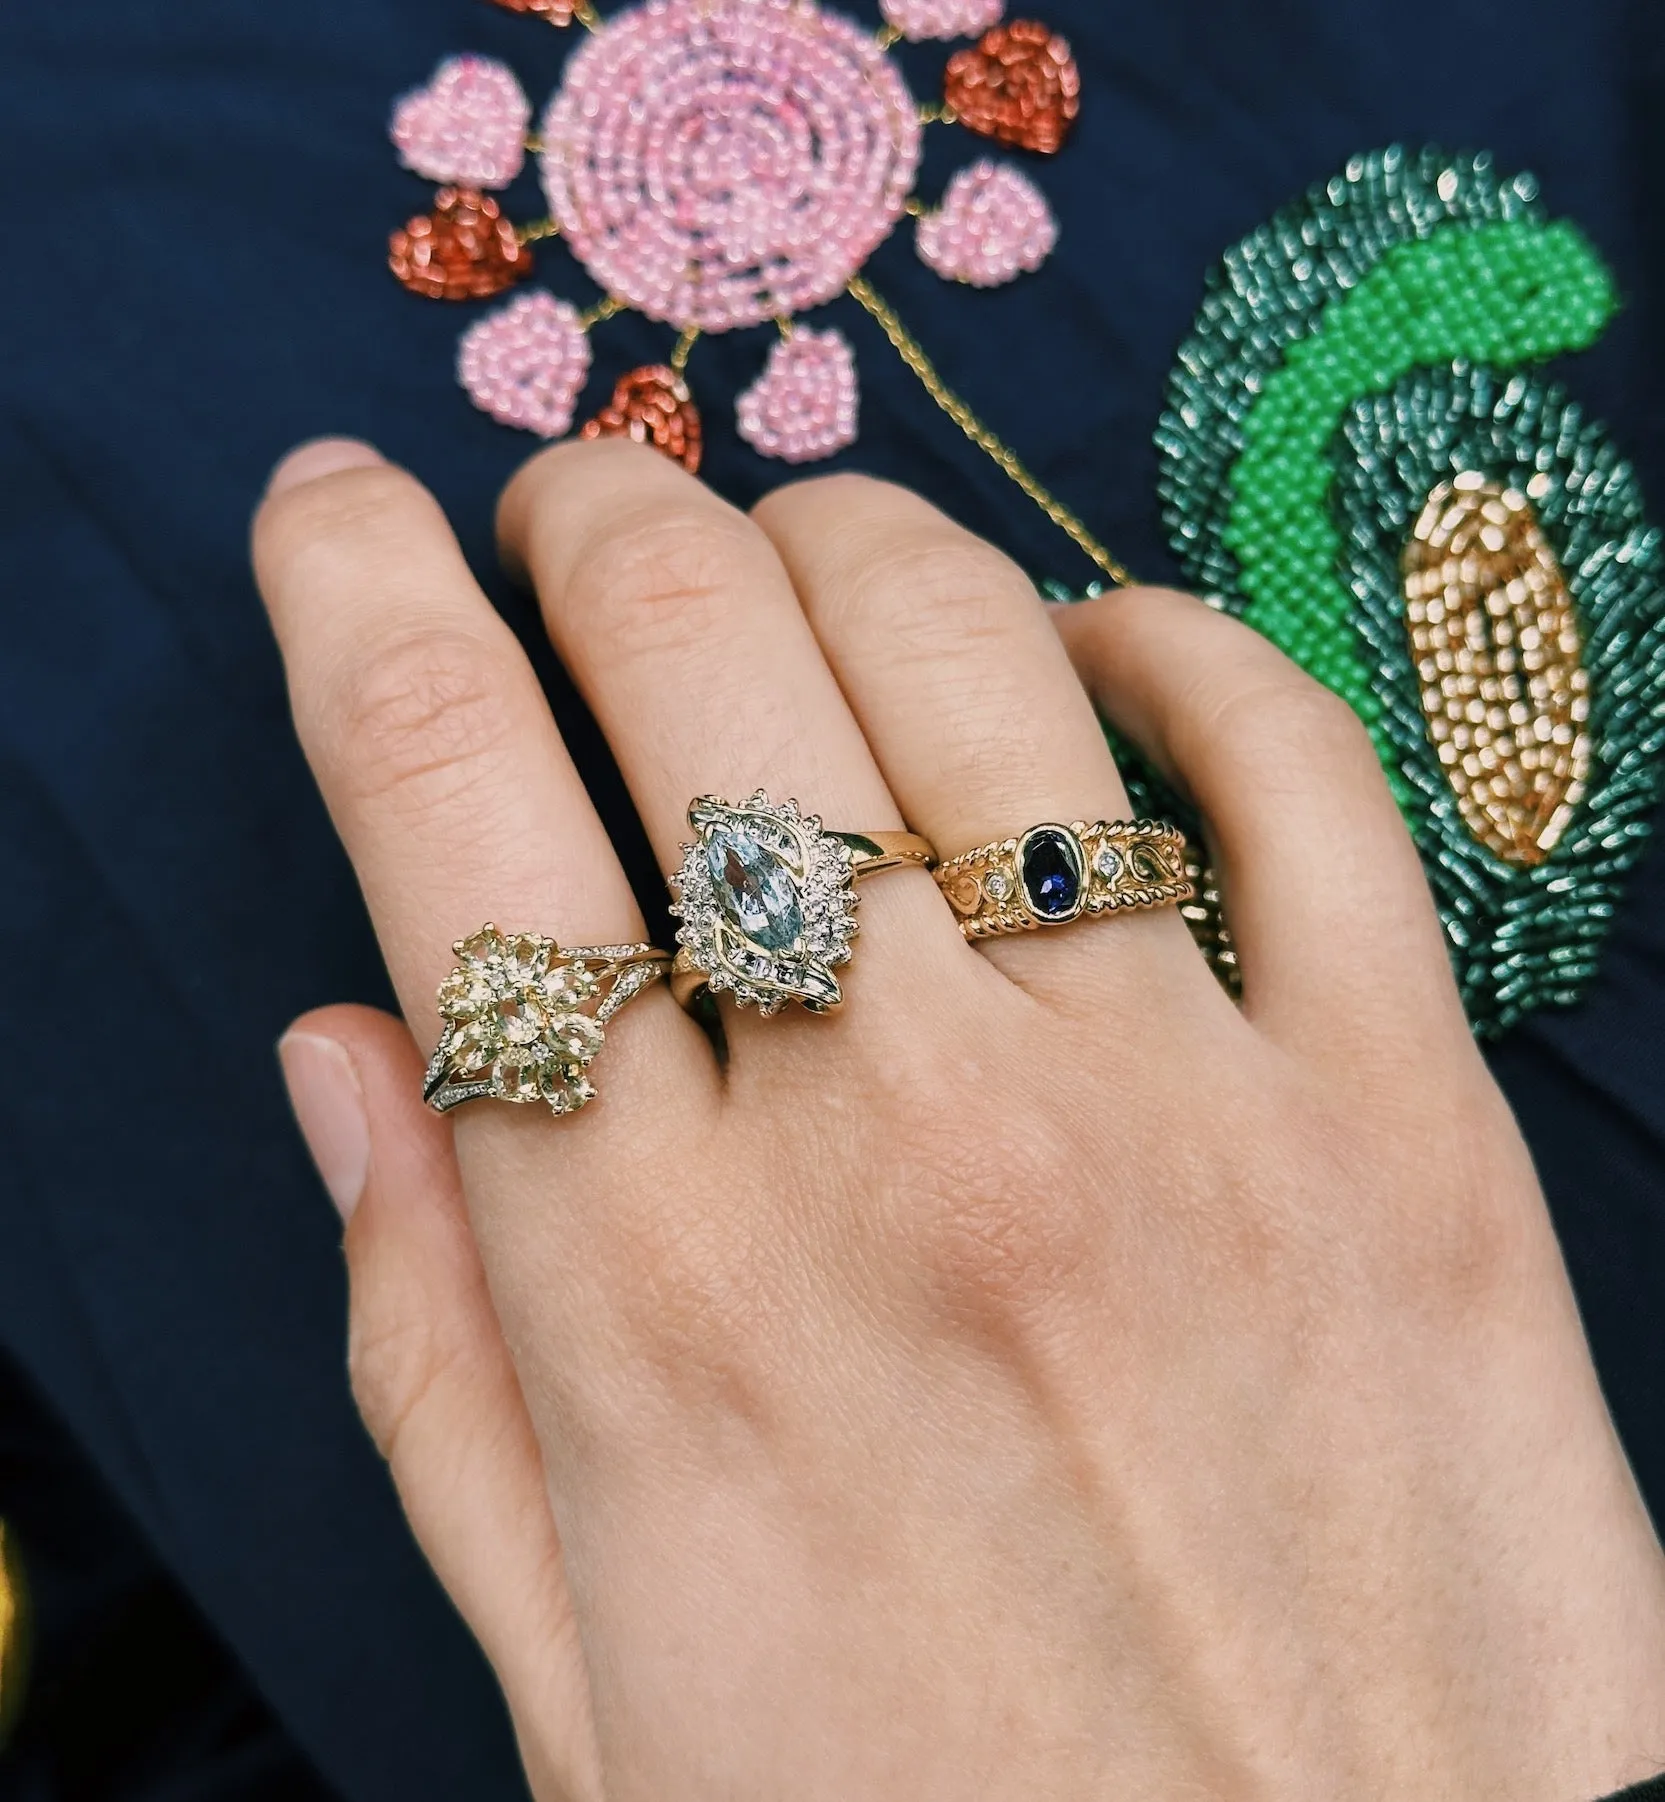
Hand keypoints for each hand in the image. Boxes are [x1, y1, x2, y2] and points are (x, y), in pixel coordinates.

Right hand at [257, 436, 1664, 1800]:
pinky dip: (1166, 645)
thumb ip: (440, 1350)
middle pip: (701, 658)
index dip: (353, 600)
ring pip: (970, 655)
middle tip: (577, 513)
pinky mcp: (1410, 1127)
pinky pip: (1291, 764)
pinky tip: (1087, 646)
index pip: (439, 809)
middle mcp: (909, 1158)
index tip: (334, 511)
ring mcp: (1182, 1119)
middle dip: (599, 521)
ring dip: (845, 543)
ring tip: (797, 557)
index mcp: (660, 1307)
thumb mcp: (599, 1684)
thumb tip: (348, 1045)